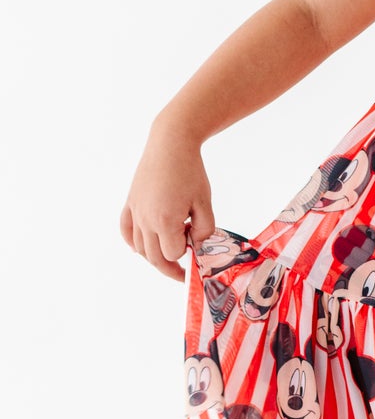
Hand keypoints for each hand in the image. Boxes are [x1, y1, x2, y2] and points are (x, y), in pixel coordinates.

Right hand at [121, 121, 214, 280]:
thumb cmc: (190, 172)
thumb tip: (195, 245)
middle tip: (181, 273)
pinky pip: (126, 230)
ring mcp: (135, 212)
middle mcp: (146, 220)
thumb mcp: (204, 202)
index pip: (173, 253)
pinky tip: (139, 247)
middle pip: (153, 257)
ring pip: (139, 247)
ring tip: (167, 256)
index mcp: (165, 221)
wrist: (170, 145)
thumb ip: (204, 229)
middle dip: (169, 269)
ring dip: (153, 256)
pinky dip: (132, 242)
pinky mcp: (130, 203)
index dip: (187, 256)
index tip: (196, 251)